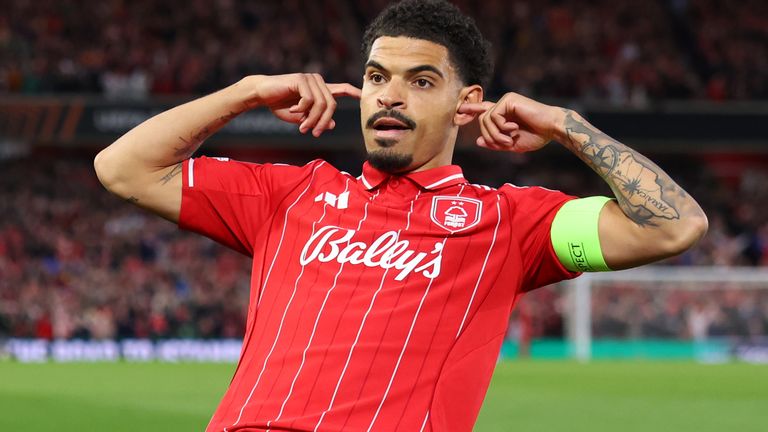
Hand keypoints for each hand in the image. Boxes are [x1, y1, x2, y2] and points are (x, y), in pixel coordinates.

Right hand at [244, 74, 360, 136]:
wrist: (261, 95)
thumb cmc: (281, 105)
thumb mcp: (302, 117)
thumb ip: (317, 119)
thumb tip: (333, 123)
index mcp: (320, 89)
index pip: (341, 89)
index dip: (354, 92)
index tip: (364, 96)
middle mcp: (318, 82)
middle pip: (332, 104)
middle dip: (323, 121)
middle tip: (314, 133)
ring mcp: (310, 78)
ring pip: (321, 104)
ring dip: (312, 119)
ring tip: (302, 127)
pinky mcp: (301, 79)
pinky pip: (309, 100)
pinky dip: (301, 110)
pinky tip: (292, 111)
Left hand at [458, 92, 565, 151]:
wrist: (552, 128)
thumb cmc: (536, 136)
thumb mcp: (511, 144)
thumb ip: (495, 143)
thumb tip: (477, 140)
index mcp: (504, 114)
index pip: (484, 110)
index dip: (472, 109)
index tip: (461, 109)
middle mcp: (503, 105)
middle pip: (481, 121)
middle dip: (490, 137)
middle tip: (505, 144)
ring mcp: (505, 100)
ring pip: (485, 120)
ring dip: (495, 135)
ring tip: (509, 140)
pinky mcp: (508, 99)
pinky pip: (493, 116)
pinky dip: (501, 127)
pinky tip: (514, 128)